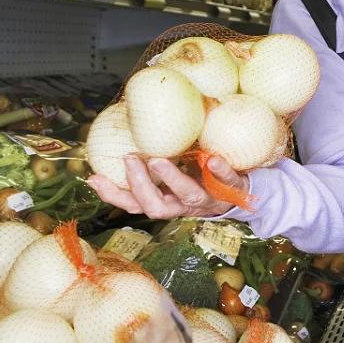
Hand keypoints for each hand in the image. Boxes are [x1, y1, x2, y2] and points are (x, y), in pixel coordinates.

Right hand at [87, 155, 246, 219]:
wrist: (248, 187)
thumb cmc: (204, 173)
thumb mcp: (177, 167)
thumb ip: (154, 158)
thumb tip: (122, 134)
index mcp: (169, 200)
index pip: (136, 204)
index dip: (115, 196)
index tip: (95, 177)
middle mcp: (186, 205)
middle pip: (157, 208)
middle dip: (140, 186)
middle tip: (130, 159)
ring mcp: (211, 199)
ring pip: (189, 197)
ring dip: (172, 179)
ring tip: (158, 160)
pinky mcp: (234, 189)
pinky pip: (228, 182)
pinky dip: (221, 172)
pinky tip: (213, 159)